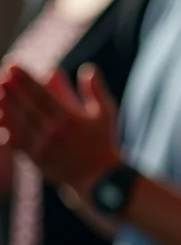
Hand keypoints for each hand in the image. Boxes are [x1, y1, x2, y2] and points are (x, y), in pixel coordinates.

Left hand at [0, 65, 121, 197]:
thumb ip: (95, 90)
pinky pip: (16, 142)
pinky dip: (7, 128)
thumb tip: (87, 68)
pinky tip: (0, 117)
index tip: (13, 66)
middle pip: (27, 106)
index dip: (25, 80)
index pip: (42, 95)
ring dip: (5, 105)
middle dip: (12, 88)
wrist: (99, 178)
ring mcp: (42, 148)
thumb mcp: (106, 113)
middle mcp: (53, 133)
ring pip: (18, 123)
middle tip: (1, 72)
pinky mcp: (36, 159)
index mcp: (70, 119)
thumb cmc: (104, 141)